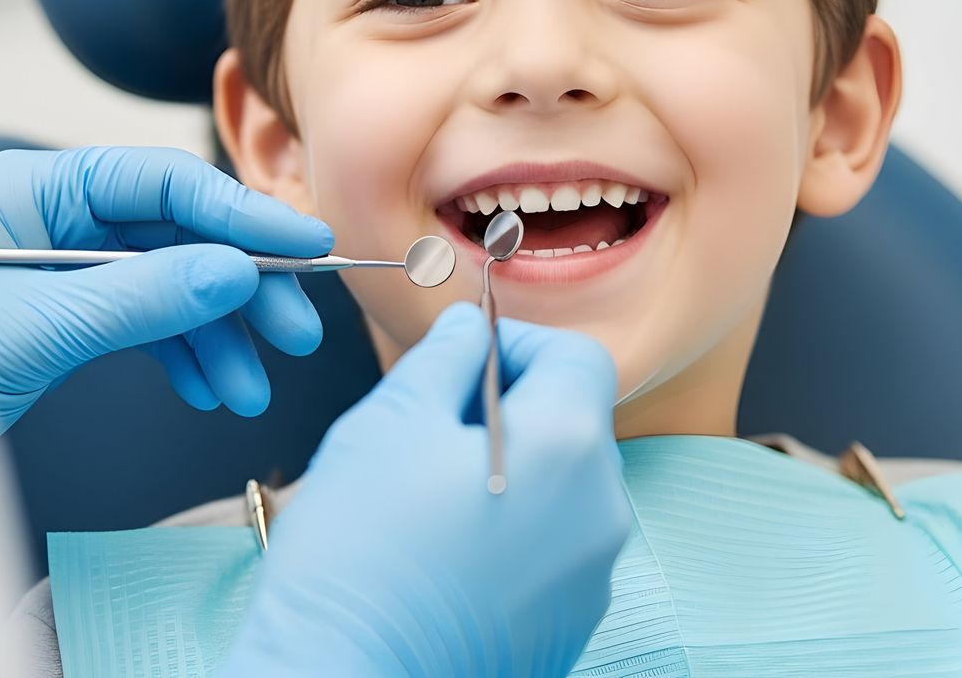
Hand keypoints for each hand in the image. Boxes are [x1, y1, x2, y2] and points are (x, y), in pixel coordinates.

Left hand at [0, 147, 332, 446]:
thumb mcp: (36, 326)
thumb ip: (139, 297)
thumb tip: (233, 271)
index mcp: (39, 188)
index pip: (162, 183)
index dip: (240, 213)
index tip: (303, 246)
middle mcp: (59, 217)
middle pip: (180, 234)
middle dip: (240, 285)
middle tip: (294, 331)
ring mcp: (68, 266)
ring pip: (173, 285)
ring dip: (219, 336)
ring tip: (248, 389)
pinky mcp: (70, 316)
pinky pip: (150, 323)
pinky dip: (185, 356)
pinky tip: (209, 391)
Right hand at [220, 303, 629, 677]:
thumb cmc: (360, 551)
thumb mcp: (390, 421)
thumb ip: (444, 358)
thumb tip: (470, 331)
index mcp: (569, 447)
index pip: (578, 358)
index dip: (517, 345)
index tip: (458, 364)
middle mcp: (602, 513)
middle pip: (572, 426)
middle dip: (507, 412)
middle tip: (426, 432)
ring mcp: (591, 581)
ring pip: (560, 493)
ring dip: (507, 476)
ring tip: (424, 503)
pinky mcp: (567, 630)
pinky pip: (550, 556)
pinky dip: (508, 539)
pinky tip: (441, 559)